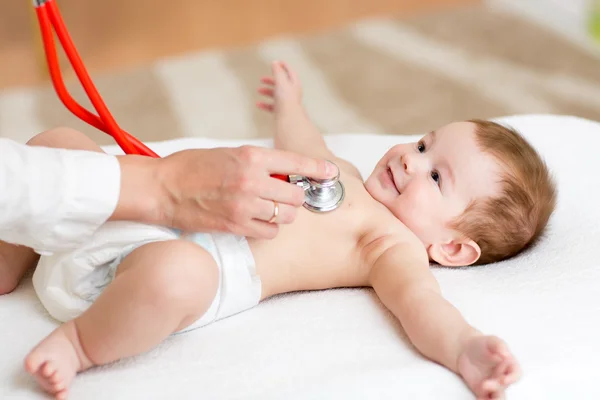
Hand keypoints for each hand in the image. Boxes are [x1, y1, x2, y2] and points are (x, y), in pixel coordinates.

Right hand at [147, 145, 335, 237]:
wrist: (162, 188)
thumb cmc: (193, 166)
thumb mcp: (229, 153)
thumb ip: (257, 162)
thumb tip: (283, 172)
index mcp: (251, 156)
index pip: (295, 162)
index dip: (318, 169)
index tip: (331, 173)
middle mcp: (251, 180)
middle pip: (295, 196)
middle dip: (295, 198)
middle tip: (286, 197)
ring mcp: (244, 205)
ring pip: (284, 217)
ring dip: (282, 215)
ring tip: (270, 210)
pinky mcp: (235, 225)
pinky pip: (268, 232)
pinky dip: (268, 229)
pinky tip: (258, 222)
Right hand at [257, 61, 301, 112]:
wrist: (288, 118)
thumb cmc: (286, 99)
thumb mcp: (281, 82)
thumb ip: (278, 72)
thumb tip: (275, 62)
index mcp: (294, 84)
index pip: (290, 72)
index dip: (284, 66)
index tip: (277, 62)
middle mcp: (291, 93)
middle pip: (281, 83)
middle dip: (271, 80)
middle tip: (262, 79)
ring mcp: (286, 102)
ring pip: (276, 94)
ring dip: (267, 91)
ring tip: (259, 90)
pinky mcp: (282, 111)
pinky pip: (272, 106)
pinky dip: (265, 104)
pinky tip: (258, 104)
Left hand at [457, 335, 520, 398]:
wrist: (465, 350)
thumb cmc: (482, 344)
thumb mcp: (491, 340)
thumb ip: (499, 346)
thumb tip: (506, 354)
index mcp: (509, 365)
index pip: (516, 374)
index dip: (512, 378)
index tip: (504, 379)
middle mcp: (503, 377)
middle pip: (505, 387)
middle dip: (497, 389)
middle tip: (487, 385)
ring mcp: (494, 385)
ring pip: (497, 396)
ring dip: (493, 399)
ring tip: (483, 399)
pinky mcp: (483, 391)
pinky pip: (486, 399)